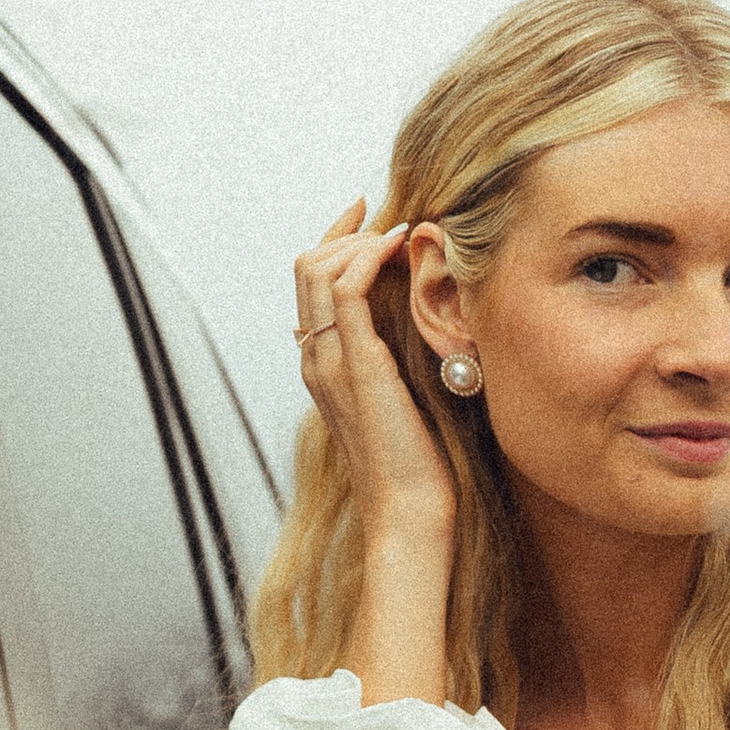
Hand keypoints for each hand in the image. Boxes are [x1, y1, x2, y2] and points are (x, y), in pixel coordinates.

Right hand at [295, 205, 457, 557]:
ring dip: (360, 239)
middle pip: (307, 266)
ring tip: (401, 236)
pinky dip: (370, 256)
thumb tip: (423, 328)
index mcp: (322, 367)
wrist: (409, 512)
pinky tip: (400, 248)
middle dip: (347, 231)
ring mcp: (330, 362)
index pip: (310, 285)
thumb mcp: (407, 402)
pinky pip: (345, 289)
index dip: (337, 241)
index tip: (372, 217)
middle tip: (389, 220)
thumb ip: (401, 363)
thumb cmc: (417, 468)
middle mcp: (316, 360)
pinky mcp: (356, 364)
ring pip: (317, 268)